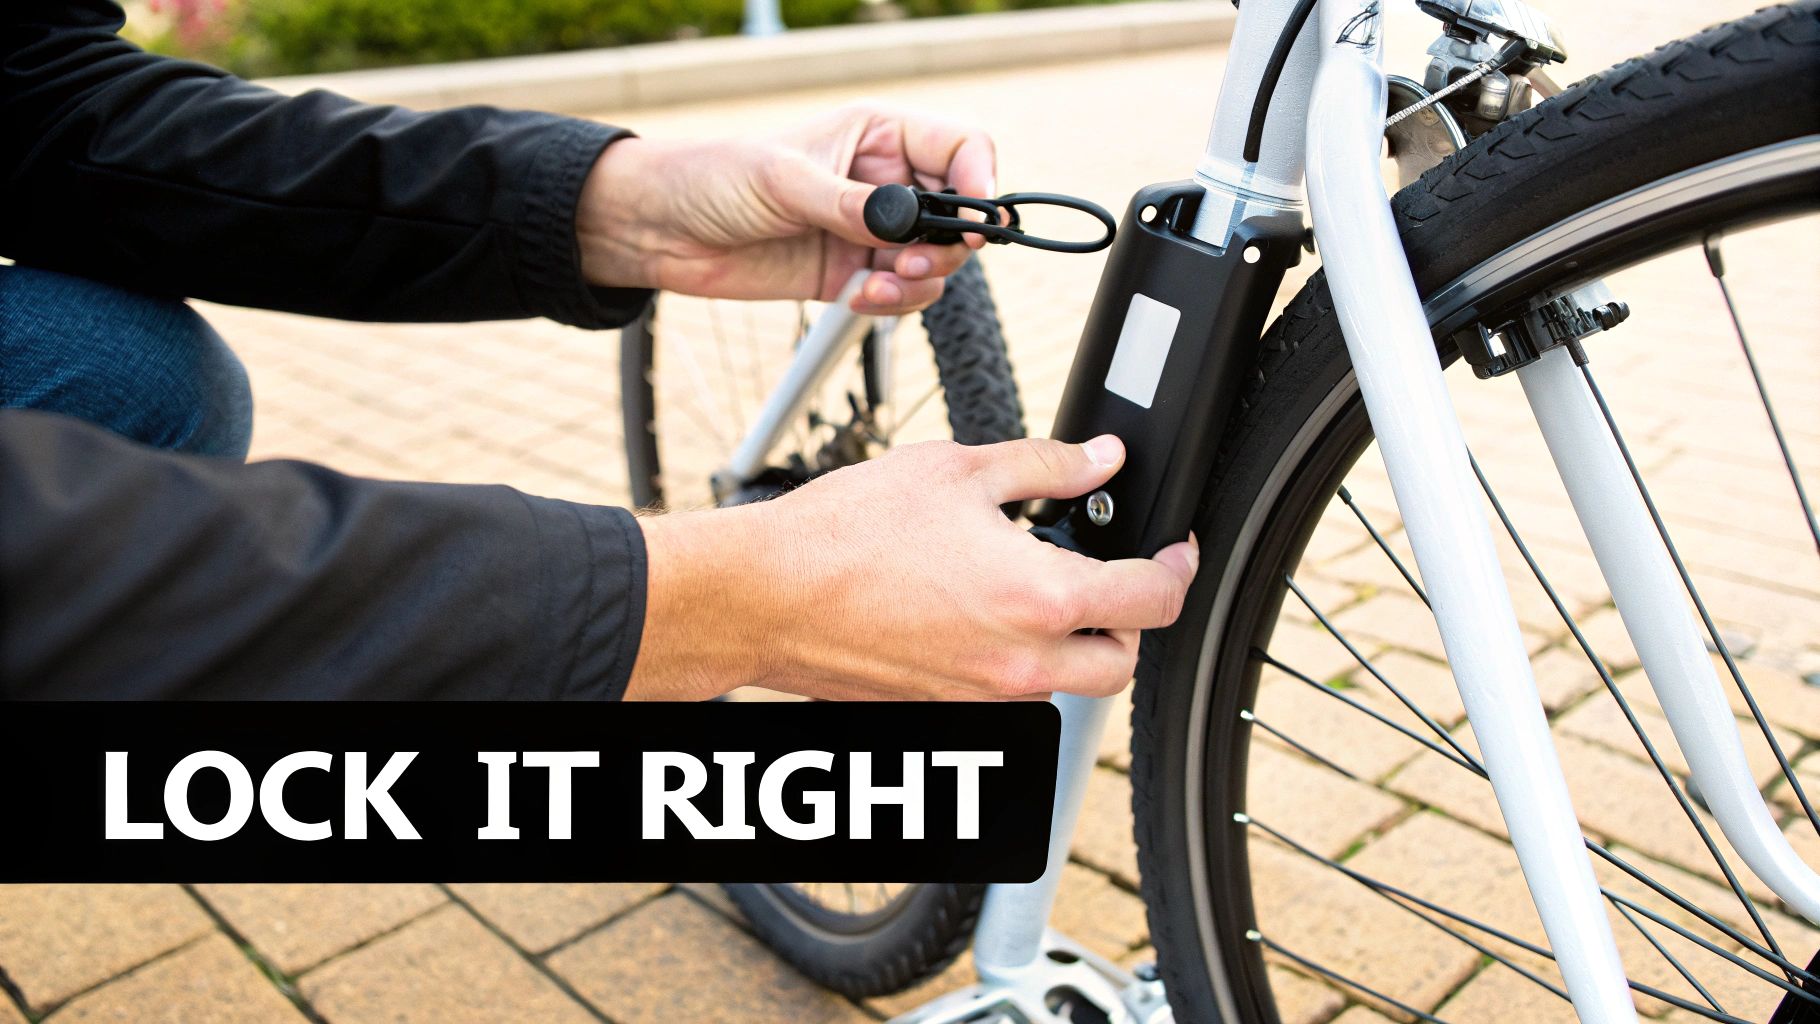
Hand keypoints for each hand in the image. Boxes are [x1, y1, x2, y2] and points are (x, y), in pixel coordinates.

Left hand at [576, 103, 996, 315]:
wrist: (662, 230)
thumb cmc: (714, 178)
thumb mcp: (784, 181)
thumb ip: (849, 204)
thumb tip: (904, 225)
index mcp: (877, 135)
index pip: (959, 147)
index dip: (978, 180)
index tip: (974, 220)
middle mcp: (883, 182)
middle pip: (957, 214)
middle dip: (947, 245)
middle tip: (915, 264)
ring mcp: (871, 231)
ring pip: (934, 262)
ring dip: (920, 282)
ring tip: (878, 289)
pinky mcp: (852, 273)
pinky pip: (901, 293)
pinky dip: (893, 303)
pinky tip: (860, 300)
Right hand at [626, 436, 1198, 700]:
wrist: (765, 596)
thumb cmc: (844, 534)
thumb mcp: (956, 470)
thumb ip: (1045, 467)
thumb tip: (1099, 460)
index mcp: (1039, 598)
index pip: (1152, 601)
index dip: (1177, 568)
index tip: (1174, 549)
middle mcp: (1020, 664)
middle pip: (1122, 664)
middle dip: (1129, 620)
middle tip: (1110, 573)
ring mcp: (982, 697)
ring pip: (1067, 688)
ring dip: (1075, 647)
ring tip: (1039, 590)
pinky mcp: (945, 711)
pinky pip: (1010, 697)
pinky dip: (1019, 663)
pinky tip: (983, 612)